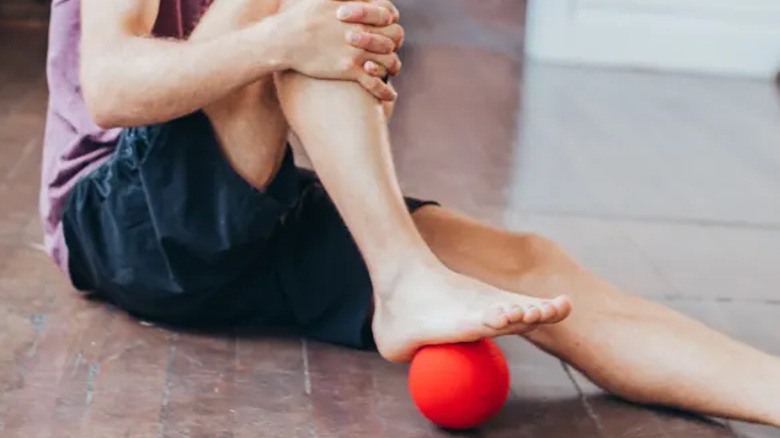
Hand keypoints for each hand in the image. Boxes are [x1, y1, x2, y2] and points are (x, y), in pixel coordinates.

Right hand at [275, 0, 402, 99]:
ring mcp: (357, 49)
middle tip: (391, 50)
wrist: (284, 39)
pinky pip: (375, 81)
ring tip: (392, 72)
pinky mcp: (349, 69)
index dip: (391, 20)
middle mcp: (362, 29)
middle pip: (394, 37)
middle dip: (395, 44)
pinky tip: (390, 96)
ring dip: (393, 67)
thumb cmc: (300, 16)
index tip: (389, 26)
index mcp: (358, 10)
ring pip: (389, 60)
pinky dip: (385, 90)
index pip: (388, 13)